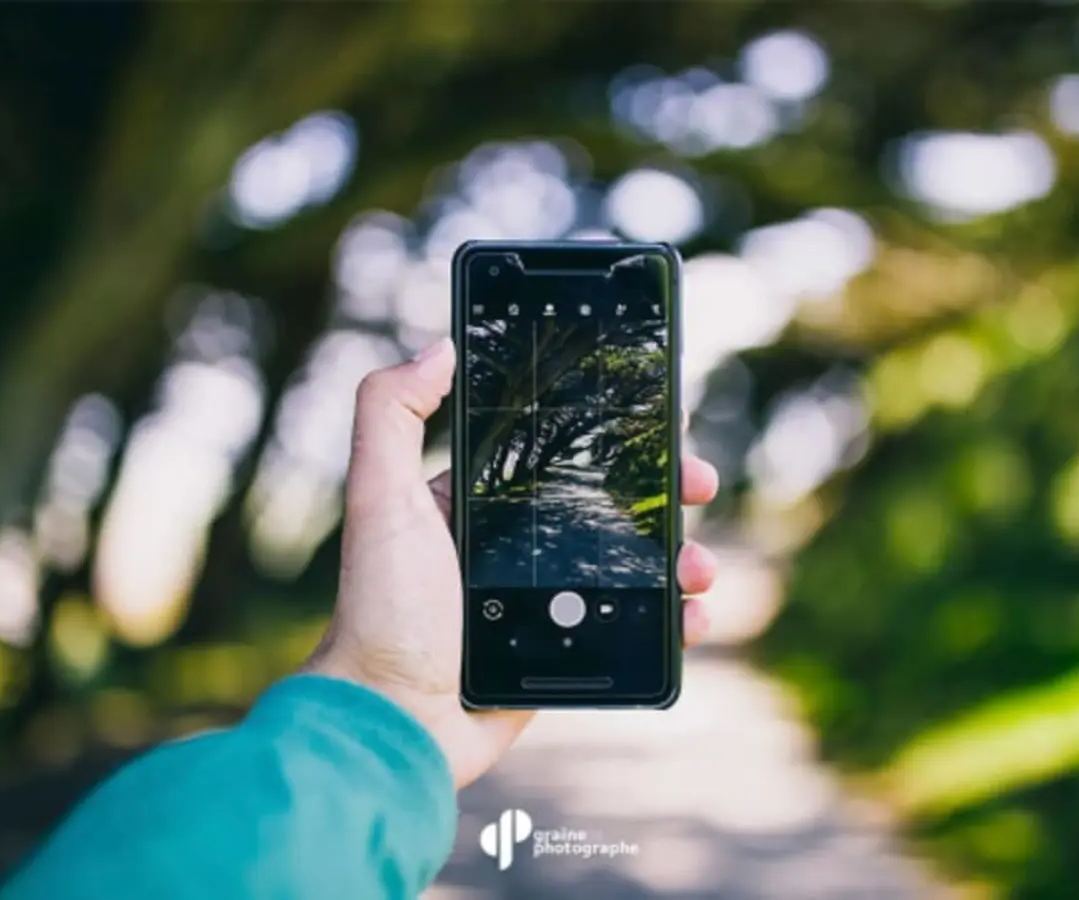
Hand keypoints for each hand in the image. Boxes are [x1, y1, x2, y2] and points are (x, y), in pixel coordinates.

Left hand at [304, 338, 720, 788]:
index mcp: (478, 504)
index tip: (657, 422)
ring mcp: (545, 602)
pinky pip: (634, 630)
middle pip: (611, 507)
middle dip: (663, 495)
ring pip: (633, 567)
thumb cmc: (382, 608)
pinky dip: (672, 621)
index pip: (559, 456)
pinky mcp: (566, 653)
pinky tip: (693, 617)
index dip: (612, 437)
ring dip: (680, 558)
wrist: (394, 720)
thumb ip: (392, 412)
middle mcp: (515, 548)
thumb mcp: (379, 496)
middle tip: (698, 486)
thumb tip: (439, 347)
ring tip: (700, 568)